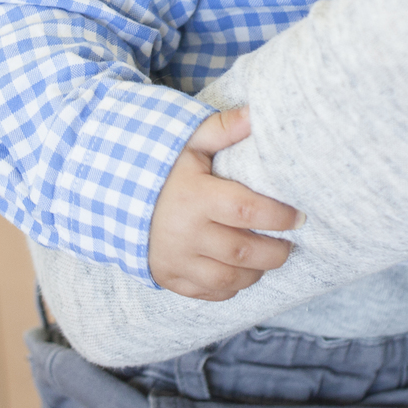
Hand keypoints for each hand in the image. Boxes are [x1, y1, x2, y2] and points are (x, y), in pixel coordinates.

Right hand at [148, 106, 303, 300]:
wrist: (109, 191)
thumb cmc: (158, 165)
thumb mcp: (189, 141)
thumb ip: (224, 128)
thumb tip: (258, 114)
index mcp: (194, 197)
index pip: (247, 211)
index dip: (279, 216)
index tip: (298, 216)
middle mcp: (184, 233)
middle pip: (243, 252)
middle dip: (275, 251)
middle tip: (289, 242)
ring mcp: (175, 259)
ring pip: (228, 279)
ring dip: (255, 271)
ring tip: (267, 256)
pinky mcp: (168, 277)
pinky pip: (207, 293)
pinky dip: (230, 288)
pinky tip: (240, 272)